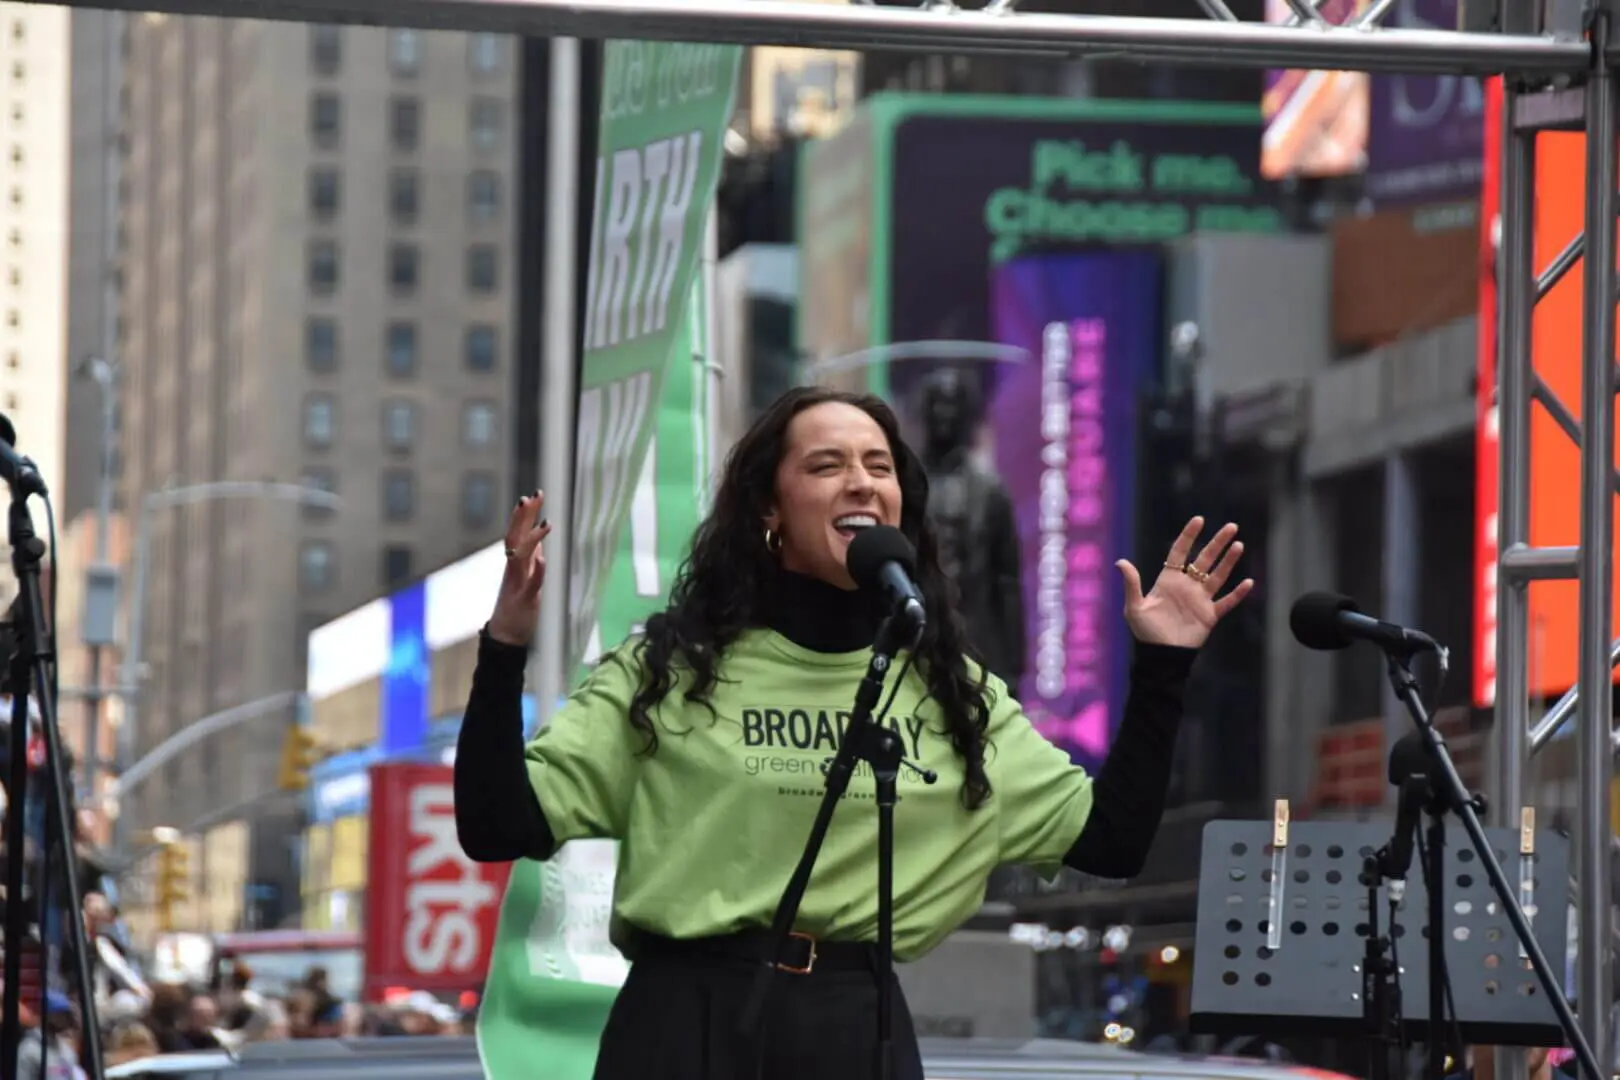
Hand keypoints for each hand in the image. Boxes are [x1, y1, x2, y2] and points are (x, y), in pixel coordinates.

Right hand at [488, 492, 552, 646]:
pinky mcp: (524, 599)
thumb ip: (530, 556)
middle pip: (516, 537)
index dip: (525, 514)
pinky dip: (537, 571)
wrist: (505, 634)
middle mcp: (514, 569)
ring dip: (532, 539)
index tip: (535, 495)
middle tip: (532, 496)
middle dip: (524, 517)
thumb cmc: (516, 605)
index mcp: (515, 562)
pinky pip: (531, 584)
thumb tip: (537, 537)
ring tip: (545, 523)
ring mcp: (517, 583)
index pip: (518, 532)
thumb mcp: (526, 575)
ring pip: (522, 556)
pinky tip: (543, 559)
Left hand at [1116, 516, 1253, 648]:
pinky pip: (1227, 602)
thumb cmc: (1145, 632)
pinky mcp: (1210, 615)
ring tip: (1239, 545)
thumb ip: (1131, 584)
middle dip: (1217, 543)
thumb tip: (1120, 562)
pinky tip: (1248, 582)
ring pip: (1218, 576)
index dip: (1189, 536)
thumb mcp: (1134, 607)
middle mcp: (1187, 586)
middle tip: (1232, 526)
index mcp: (1169, 580)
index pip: (1180, 552)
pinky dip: (1238, 593)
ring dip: (1229, 561)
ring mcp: (1200, 600)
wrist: (1161, 656)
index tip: (1199, 520)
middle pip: (1205, 559)